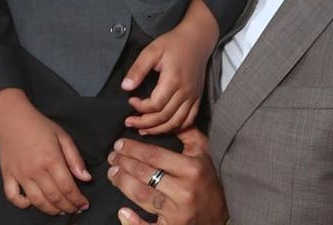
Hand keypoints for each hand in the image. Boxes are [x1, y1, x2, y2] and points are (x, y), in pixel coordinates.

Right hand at [0, 88, 91, 214]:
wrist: (12, 118)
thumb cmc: (39, 126)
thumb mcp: (62, 136)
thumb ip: (75, 158)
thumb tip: (86, 178)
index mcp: (52, 159)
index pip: (67, 187)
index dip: (77, 200)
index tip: (84, 204)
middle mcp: (36, 170)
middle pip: (54, 197)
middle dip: (68, 207)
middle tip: (75, 209)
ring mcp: (20, 174)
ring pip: (37, 201)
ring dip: (51, 210)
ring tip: (60, 210)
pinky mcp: (7, 175)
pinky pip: (13, 197)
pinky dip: (22, 204)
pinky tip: (32, 202)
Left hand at [107, 128, 227, 224]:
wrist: (221, 217)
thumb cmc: (208, 181)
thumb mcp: (203, 153)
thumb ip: (187, 134)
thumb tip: (167, 119)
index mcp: (192, 169)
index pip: (154, 155)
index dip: (132, 149)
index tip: (119, 144)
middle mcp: (185, 190)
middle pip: (145, 174)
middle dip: (124, 164)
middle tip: (112, 158)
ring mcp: (178, 212)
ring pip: (142, 196)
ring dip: (123, 183)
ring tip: (113, 174)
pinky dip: (132, 222)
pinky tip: (122, 212)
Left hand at [122, 0, 218, 134]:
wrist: (197, 39)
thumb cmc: (173, 43)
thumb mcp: (152, 50)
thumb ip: (138, 69)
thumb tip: (125, 87)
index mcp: (173, 79)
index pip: (155, 104)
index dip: (140, 107)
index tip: (130, 101)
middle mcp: (186, 91)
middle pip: (165, 117)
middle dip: (145, 123)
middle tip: (129, 122)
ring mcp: (193, 96)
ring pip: (177, 122)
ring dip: (159, 130)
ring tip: (143, 129)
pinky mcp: (198, 98)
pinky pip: (189, 120)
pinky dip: (176, 127)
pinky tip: (163, 127)